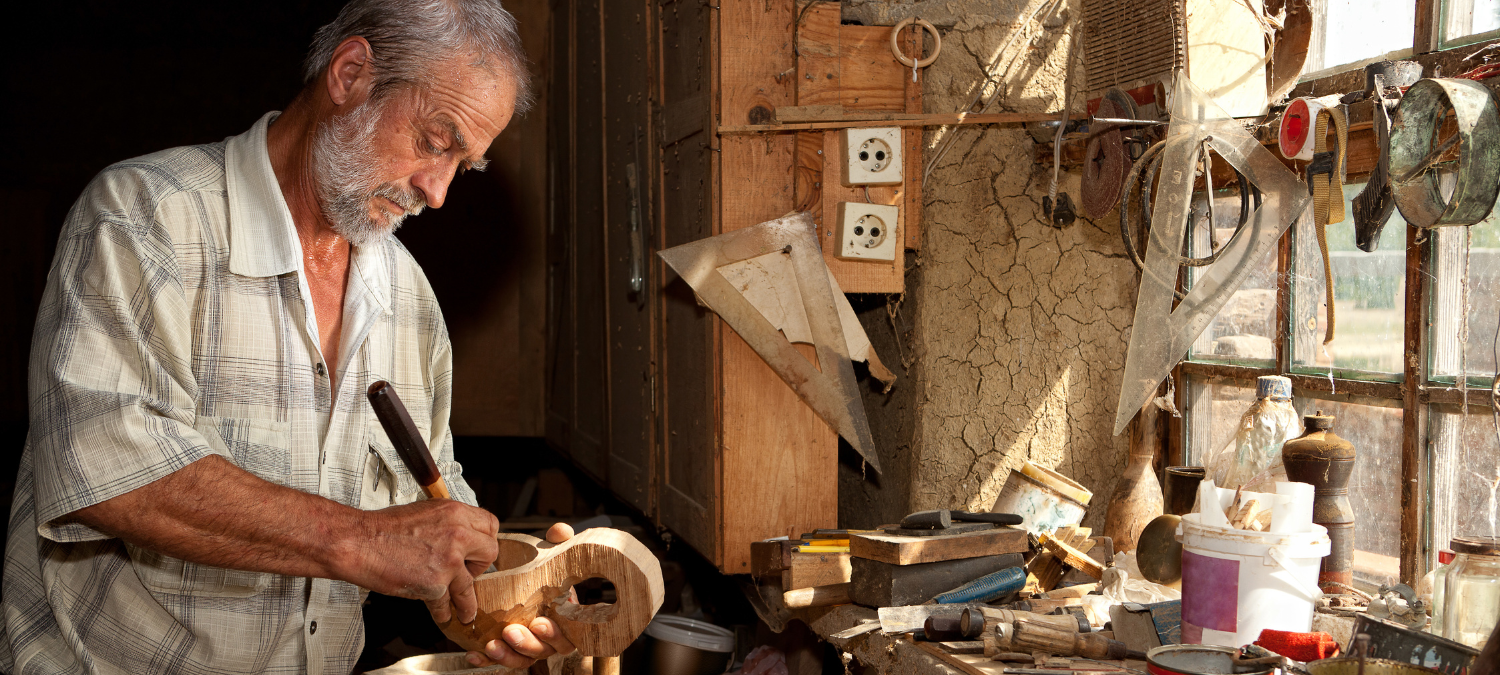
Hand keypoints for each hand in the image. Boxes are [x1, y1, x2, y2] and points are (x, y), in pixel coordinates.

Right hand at [345, 499, 499, 624]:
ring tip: (467, 612)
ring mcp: (449, 560)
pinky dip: (443, 612)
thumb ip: (448, 524)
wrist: (359, 542)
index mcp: (455, 512)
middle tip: (470, 574)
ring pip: (471, 586)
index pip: (490, 525)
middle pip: (489, 552)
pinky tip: (442, 615)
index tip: (479, 551)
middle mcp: (458, 533)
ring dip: (468, 603)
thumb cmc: (383, 528)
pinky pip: (447, 602)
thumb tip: (461, 537)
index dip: (485, 540)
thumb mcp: (425, 512)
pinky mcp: (436, 583)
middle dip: (480, 566)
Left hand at [465, 523, 578, 668]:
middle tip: (510, 632)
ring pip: (521, 659)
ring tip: (491, 644)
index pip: (567, 636)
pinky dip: (486, 660)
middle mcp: (546, 636)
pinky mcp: (506, 649)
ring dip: (507, 655)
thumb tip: (560, 532)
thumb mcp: (548, 553)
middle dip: (527, 644)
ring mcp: (526, 645)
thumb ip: (557, 542)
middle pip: (543, 651)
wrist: (518, 580)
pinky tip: (473, 654)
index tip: (539, 622)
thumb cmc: (539, 572)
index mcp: (563, 618)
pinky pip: (497, 661)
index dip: (556, 634)